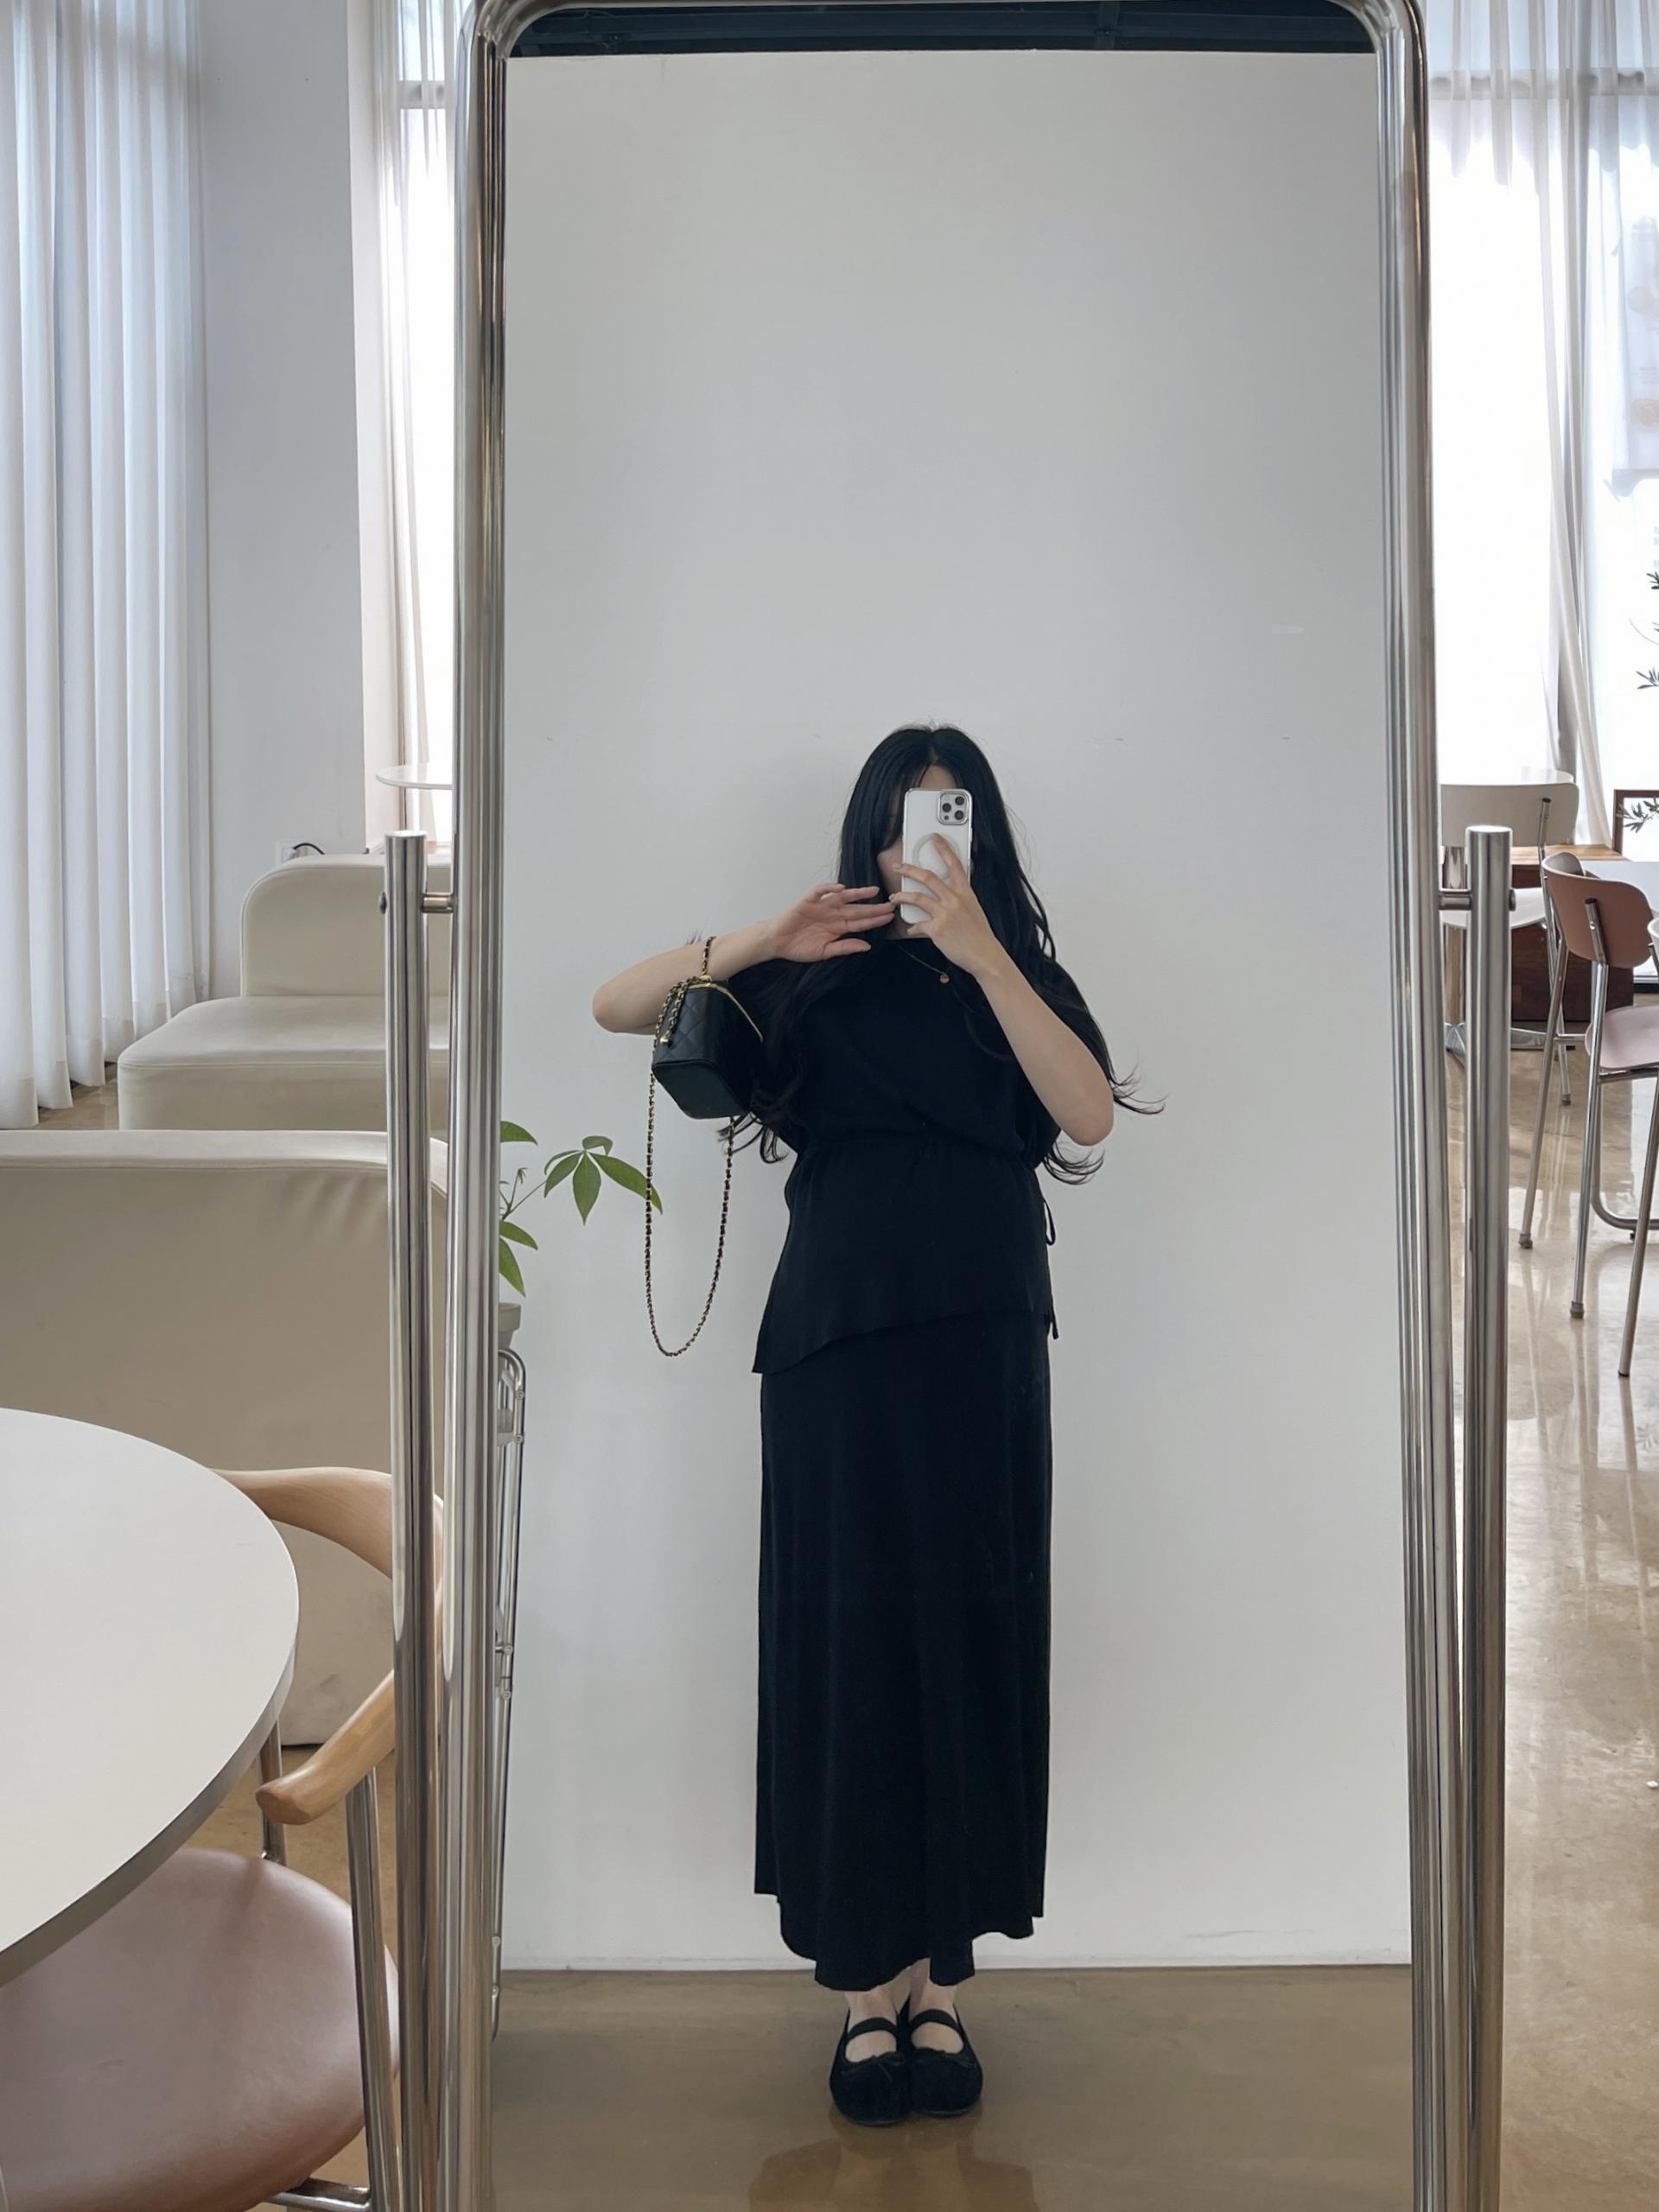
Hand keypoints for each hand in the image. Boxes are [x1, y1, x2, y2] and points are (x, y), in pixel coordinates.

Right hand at [765, 881, 896, 962]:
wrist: (776, 942)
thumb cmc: (799, 947)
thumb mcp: (825, 952)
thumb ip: (845, 948)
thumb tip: (866, 947)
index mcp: (837, 928)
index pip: (861, 923)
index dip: (875, 920)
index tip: (890, 917)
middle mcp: (832, 915)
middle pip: (857, 909)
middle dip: (873, 907)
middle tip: (891, 904)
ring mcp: (821, 906)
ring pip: (843, 897)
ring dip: (858, 893)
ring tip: (873, 891)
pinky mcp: (808, 901)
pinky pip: (820, 891)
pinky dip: (829, 888)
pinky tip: (841, 888)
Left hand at [896, 837, 1007, 979]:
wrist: (985, 955)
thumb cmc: (980, 936)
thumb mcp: (974, 910)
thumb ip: (960, 899)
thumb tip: (948, 896)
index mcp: (965, 892)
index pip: (954, 864)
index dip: (943, 849)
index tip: (934, 838)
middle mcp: (954, 899)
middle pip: (927, 877)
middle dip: (909, 869)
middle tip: (898, 866)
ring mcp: (945, 913)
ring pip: (917, 897)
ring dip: (901, 896)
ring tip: (895, 897)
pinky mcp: (937, 929)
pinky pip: (918, 925)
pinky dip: (912, 927)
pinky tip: (910, 929)